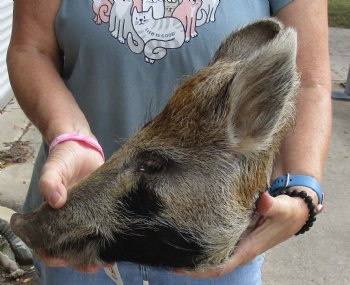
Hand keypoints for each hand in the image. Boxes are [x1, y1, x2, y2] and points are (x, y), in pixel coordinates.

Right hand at [37, 139, 104, 271]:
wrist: (83, 147)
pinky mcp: (103, 208)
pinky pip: (104, 226)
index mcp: (52, 214)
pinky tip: (119, 243)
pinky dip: (109, 237)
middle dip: (79, 259)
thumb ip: (50, 181)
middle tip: (92, 265)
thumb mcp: (54, 168)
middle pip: (70, 246)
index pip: (47, 241)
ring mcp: (87, 214)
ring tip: (108, 260)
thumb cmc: (64, 158)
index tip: (64, 258)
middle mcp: (70, 218)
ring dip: (96, 252)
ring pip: (89, 240)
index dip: (52, 253)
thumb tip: (55, 200)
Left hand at [175, 191, 309, 277]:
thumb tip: (263, 201)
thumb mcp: (285, 208)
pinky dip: (201, 235)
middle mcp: (239, 245)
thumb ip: (274, 206)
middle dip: (190, 260)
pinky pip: (215, 235)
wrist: (295, 206)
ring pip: (211, 248)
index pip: (220, 266)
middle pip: (210, 260)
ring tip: (170, 240)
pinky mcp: (236, 227)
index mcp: (248, 248)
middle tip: (165, 252)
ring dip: (193, 248)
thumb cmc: (290, 211)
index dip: (199, 270)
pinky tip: (187, 226)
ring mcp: (237, 237)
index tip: (178, 266)